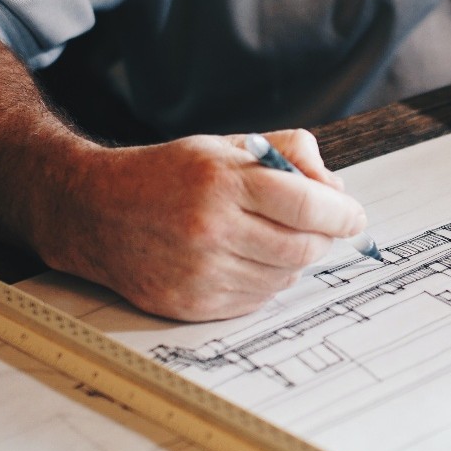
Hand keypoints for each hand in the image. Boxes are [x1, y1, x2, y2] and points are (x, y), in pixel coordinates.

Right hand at [37, 129, 365, 320]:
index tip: (354, 216)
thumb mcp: (225, 145)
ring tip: (269, 237)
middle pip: (304, 247)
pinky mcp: (194, 304)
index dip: (342, 213)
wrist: (96, 213)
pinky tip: (246, 259)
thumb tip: (336, 188)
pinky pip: (259, 299)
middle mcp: (211, 229)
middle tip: (317, 226)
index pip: (307, 204)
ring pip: (286, 277)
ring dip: (293, 259)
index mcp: (221, 181)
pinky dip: (267, 280)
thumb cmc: (168, 175)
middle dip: (323, 237)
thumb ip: (288, 153)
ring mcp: (202, 272)